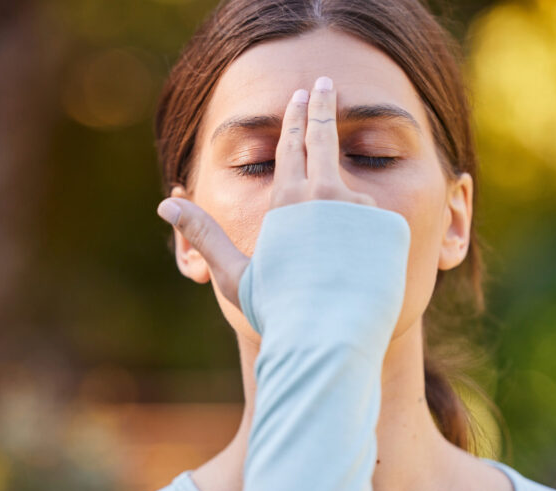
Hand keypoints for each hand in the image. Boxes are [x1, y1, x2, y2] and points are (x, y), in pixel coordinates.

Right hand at [156, 76, 375, 308]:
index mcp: (288, 200)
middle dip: (323, 108)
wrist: (329, 340)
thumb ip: (205, 233)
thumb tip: (166, 205)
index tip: (301, 96)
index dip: (295, 119)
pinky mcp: (389, 226)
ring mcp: (361, 208)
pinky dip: (368, 235)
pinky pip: (377, 223)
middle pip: (324, 140)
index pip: (292, 146)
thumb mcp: (235, 274)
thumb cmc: (278, 312)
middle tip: (325, 85)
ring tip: (337, 243)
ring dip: (345, 206)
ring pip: (352, 194)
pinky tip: (359, 266)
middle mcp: (326, 194)